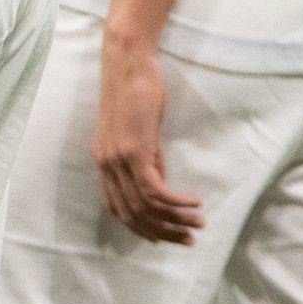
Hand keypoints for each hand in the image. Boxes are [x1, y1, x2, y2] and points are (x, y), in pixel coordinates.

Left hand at [94, 34, 200, 243]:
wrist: (128, 63)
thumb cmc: (136, 92)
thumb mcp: (139, 132)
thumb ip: (147, 159)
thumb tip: (161, 185)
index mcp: (103, 161)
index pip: (117, 209)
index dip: (140, 228)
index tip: (164, 239)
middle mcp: (106, 164)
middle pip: (132, 215)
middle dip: (163, 233)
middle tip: (188, 240)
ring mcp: (118, 159)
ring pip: (145, 207)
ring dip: (175, 221)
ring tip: (198, 225)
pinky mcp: (134, 151)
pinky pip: (156, 191)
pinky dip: (177, 202)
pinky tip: (195, 203)